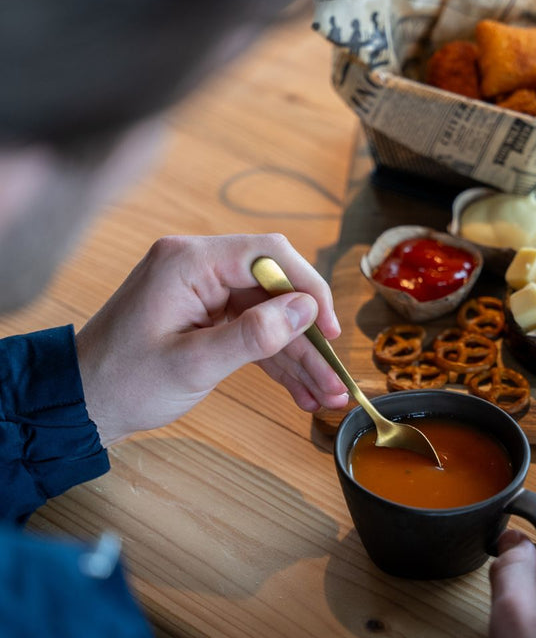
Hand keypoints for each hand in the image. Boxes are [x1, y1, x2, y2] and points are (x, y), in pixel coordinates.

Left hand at [77, 234, 348, 445]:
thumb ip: (254, 335)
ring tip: (325, 393)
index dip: (308, 288)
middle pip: (275, 289)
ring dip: (297, 354)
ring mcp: (203, 290)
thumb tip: (307, 308)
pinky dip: (274, 358)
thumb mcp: (192, 364)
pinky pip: (251, 329)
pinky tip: (301, 389)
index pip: (269, 255)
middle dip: (307, 335)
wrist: (80, 402)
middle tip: (333, 375)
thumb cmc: (122, 382)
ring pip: (269, 314)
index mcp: (189, 262)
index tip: (330, 330)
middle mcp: (199, 266)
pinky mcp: (205, 313)